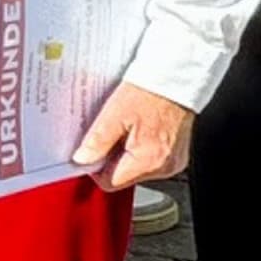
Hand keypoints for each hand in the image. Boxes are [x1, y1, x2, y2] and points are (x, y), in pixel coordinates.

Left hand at [72, 83, 191, 190]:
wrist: (177, 78)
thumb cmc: (150, 91)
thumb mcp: (115, 114)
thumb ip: (97, 141)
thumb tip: (82, 159)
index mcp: (148, 160)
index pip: (111, 182)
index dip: (95, 168)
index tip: (90, 152)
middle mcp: (164, 166)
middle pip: (124, 176)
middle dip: (111, 158)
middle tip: (111, 132)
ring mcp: (173, 161)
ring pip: (136, 168)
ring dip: (126, 153)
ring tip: (127, 128)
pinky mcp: (177, 154)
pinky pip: (150, 159)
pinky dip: (140, 148)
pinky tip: (139, 129)